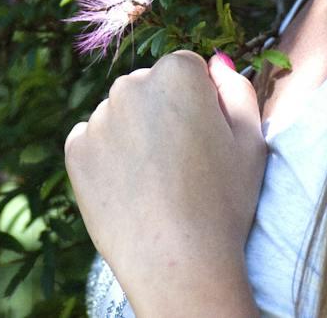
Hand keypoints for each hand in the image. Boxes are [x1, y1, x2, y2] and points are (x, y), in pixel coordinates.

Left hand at [64, 50, 267, 313]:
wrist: (177, 263)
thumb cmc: (223, 203)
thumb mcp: (251, 142)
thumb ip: (238, 91)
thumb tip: (217, 63)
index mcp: (177, 73)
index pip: (188, 69)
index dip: (201, 103)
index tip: (206, 139)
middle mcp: (131, 85)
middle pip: (149, 87)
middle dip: (163, 112)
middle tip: (182, 164)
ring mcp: (99, 117)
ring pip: (121, 114)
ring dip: (134, 134)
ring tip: (156, 183)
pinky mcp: (76, 149)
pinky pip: (94, 140)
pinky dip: (108, 157)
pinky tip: (131, 189)